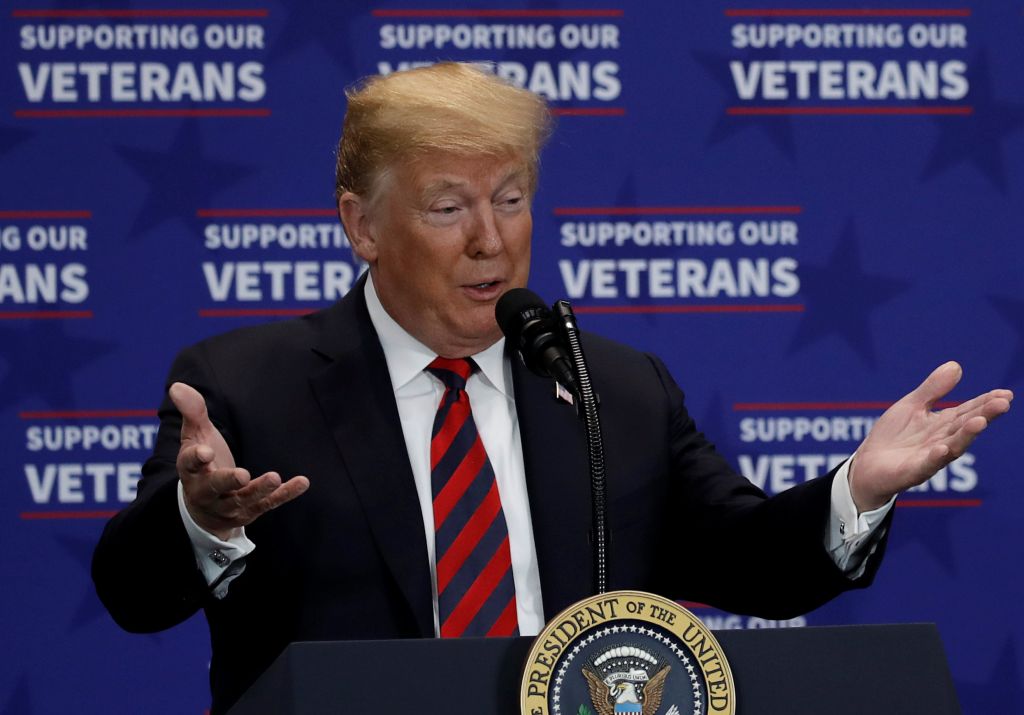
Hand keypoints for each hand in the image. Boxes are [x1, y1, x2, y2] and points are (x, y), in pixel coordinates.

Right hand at [170, 382, 309, 539]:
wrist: (205, 509)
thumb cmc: (202, 463)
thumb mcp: (195, 437)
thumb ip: (192, 412)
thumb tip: (177, 386)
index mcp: (191, 471)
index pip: (189, 465)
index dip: (196, 458)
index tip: (204, 452)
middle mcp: (207, 491)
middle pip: (215, 487)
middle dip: (228, 481)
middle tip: (242, 475)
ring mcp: (229, 505)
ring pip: (243, 499)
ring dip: (260, 489)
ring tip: (274, 477)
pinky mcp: (250, 511)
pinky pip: (268, 503)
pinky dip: (285, 494)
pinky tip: (302, 482)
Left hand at [849, 362, 1011, 511]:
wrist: (867, 465)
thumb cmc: (893, 436)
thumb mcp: (912, 406)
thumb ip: (932, 389)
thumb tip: (956, 365)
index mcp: (943, 425)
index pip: (968, 411)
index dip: (986, 402)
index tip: (1006, 394)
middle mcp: (942, 441)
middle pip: (965, 427)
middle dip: (984, 415)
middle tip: (1002, 403)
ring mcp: (929, 458)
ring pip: (952, 447)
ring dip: (966, 435)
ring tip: (980, 421)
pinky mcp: (912, 472)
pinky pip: (925, 465)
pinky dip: (935, 457)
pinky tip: (942, 448)